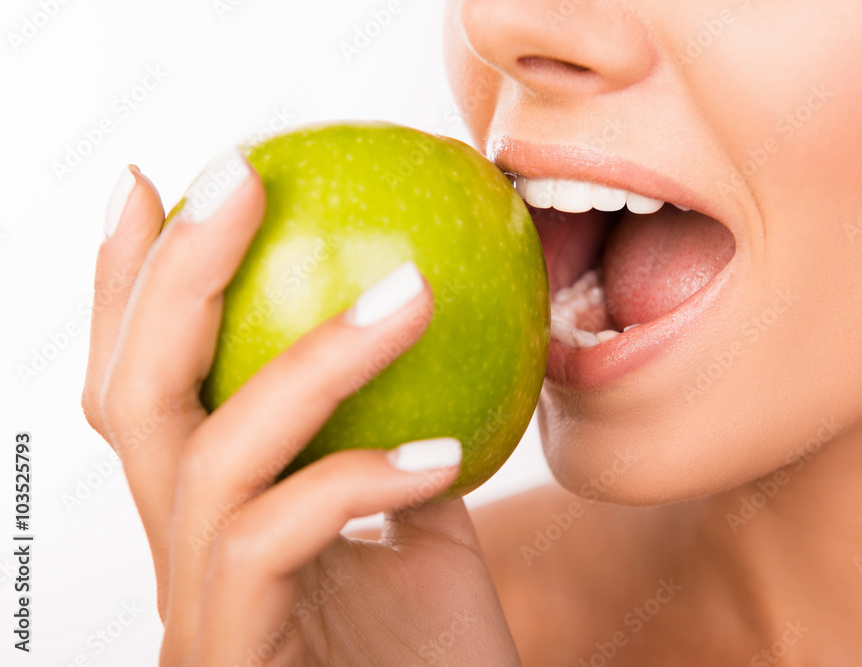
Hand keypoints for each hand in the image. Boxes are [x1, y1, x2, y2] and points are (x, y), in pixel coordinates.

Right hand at [82, 155, 520, 665]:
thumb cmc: (433, 662)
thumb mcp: (421, 530)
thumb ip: (400, 444)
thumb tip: (424, 349)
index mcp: (216, 515)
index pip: (152, 383)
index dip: (134, 284)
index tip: (161, 183)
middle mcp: (183, 554)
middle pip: (133, 392)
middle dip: (175, 273)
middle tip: (236, 173)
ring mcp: (197, 609)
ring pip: (207, 453)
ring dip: (309, 358)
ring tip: (408, 291)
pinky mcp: (230, 655)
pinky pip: (276, 538)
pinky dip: (357, 477)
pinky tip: (442, 455)